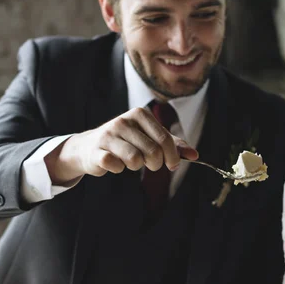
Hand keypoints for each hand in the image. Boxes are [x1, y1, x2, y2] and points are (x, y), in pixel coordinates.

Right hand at [45, 107, 198, 183]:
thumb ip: (173, 146)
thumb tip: (195, 155)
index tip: (172, 165)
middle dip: (155, 164)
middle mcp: (123, 121)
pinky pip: (116, 165)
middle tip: (149, 164)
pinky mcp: (97, 150)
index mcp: (140, 114)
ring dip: (136, 166)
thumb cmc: (126, 143)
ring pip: (135, 160)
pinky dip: (119, 169)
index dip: (172, 156)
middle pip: (153, 151)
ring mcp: (108, 135)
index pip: (165, 139)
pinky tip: (115, 164)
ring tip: (130, 162)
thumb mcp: (150, 139)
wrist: (89, 148)